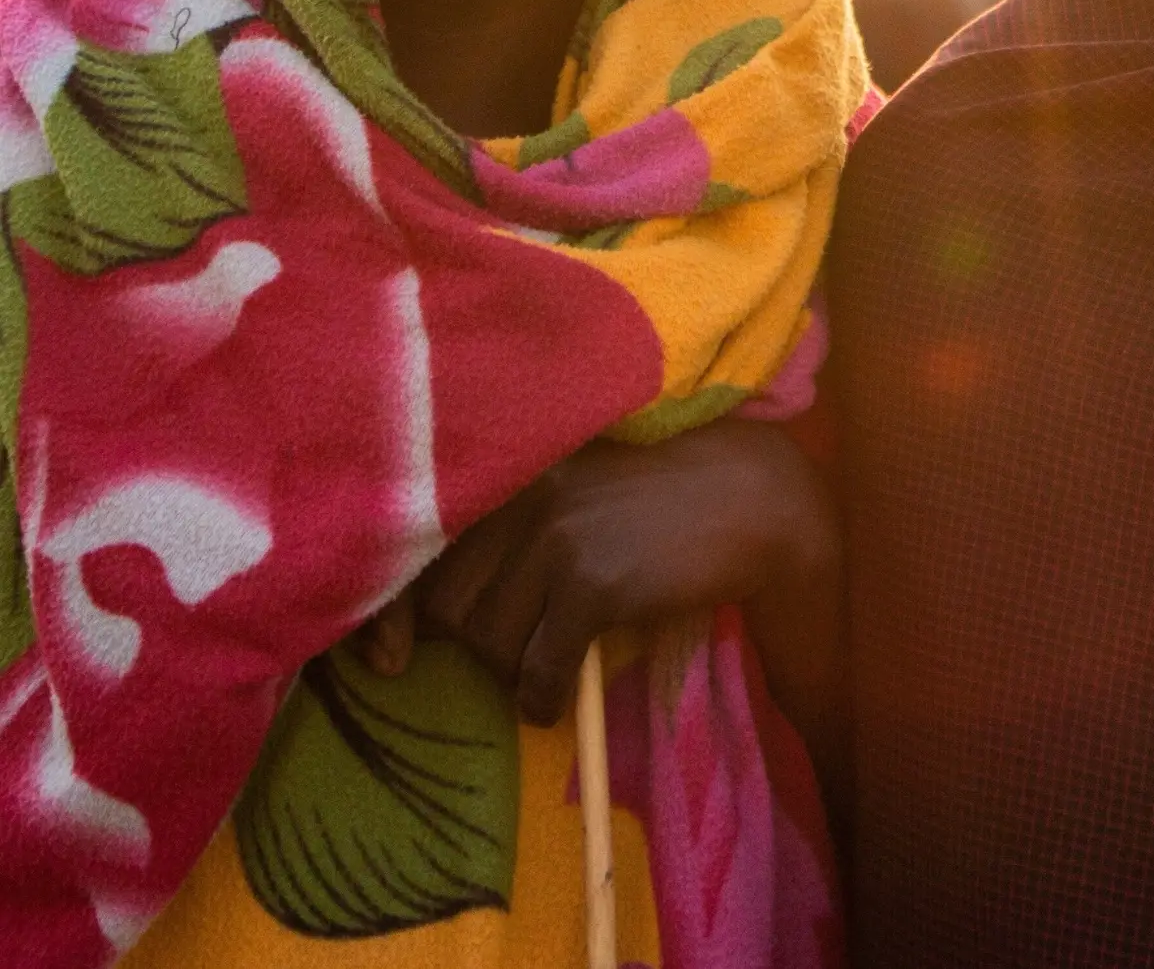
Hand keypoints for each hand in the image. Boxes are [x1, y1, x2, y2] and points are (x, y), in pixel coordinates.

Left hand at [412, 422, 840, 727]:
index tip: (388, 658)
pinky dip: (544, 697)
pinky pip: (539, 670)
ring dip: (513, 671)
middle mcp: (526, 496)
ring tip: (546, 666)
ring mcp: (558, 538)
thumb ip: (514, 528)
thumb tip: (433, 619)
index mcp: (517, 468)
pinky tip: (562, 697)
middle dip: (476, 642)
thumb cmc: (666, 493)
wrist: (753, 496)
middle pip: (451, 606)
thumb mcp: (579, 486)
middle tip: (516, 649)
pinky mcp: (595, 583)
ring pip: (489, 643)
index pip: (427, 547)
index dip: (397, 612)